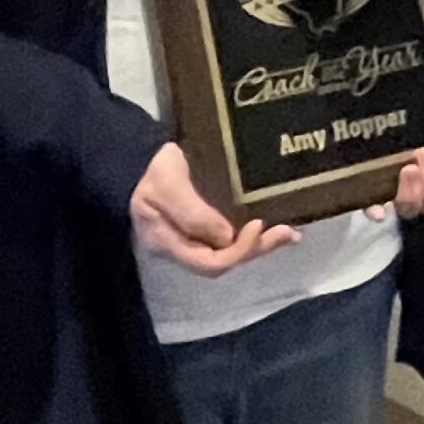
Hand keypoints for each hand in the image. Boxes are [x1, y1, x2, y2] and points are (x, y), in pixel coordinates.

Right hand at [130, 143, 296, 272]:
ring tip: (288, 232)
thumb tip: (227, 236)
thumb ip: (193, 213)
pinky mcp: (200, 228)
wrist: (135, 160)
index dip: (238, 251)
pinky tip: (271, 225)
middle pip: (225, 261)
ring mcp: (191, 240)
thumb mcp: (166, 185)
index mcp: (169, 243)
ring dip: (259, 244)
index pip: (210, 263)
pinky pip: (227, 238)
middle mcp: (182, 248)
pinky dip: (250, 235)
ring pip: (229, 252)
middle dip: (257, 249)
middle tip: (287, 232)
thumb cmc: (149, 171)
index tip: (258, 226)